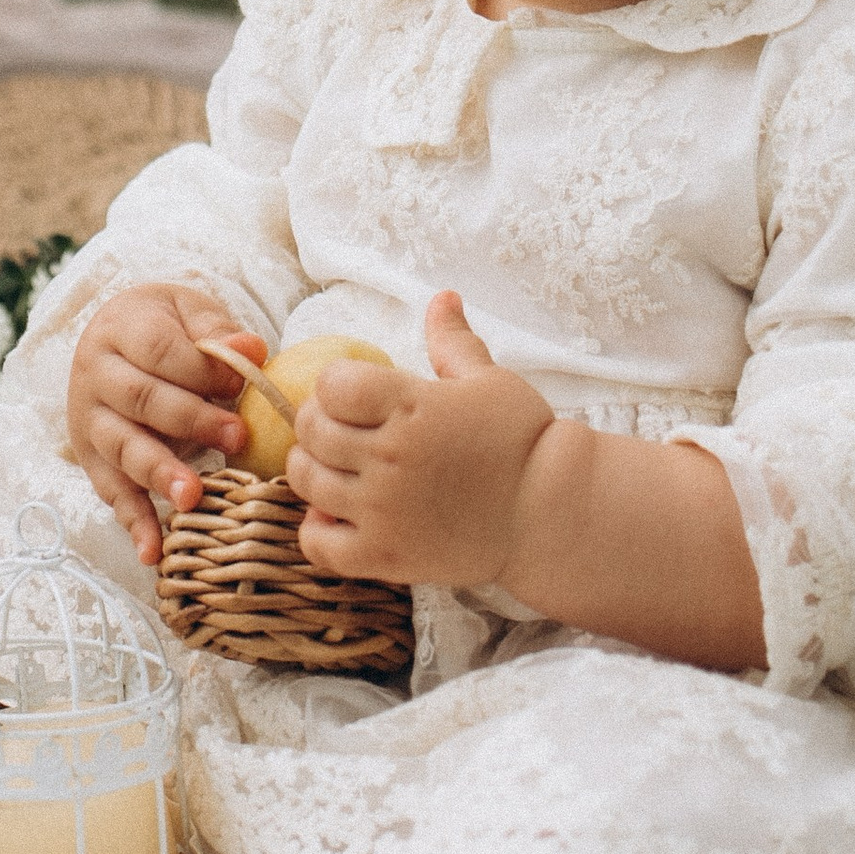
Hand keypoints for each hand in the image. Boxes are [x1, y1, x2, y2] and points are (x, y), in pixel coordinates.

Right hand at [66, 287, 260, 566]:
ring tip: (193, 496)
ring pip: (123, 447)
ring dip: (160, 473)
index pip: (156, 348)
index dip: (199, 368)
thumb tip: (252, 349)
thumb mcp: (187, 312)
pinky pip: (112, 493)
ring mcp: (90, 421)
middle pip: (140, 399)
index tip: (239, 383)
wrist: (117, 339)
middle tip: (237, 437)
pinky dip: (133, 523)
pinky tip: (153, 551)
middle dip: (191, 420)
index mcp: (120, 327)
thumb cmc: (165, 327)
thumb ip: (216, 332)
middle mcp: (95, 374)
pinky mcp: (92, 461)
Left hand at [286, 291, 560, 588]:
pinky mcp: (384, 556)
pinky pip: (318, 544)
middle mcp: (390, 456)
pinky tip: (339, 514)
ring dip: (312, 469)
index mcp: (411, 405)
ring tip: (336, 467)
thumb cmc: (522, 440)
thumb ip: (453, 340)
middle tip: (340, 428)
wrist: (549, 513)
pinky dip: (317, 529)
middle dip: (317, 423)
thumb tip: (442, 297)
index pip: (331, 384)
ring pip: (306, 481)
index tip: (351, 394)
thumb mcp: (490, 379)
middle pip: (310, 430)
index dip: (333, 385)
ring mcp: (383, 510)